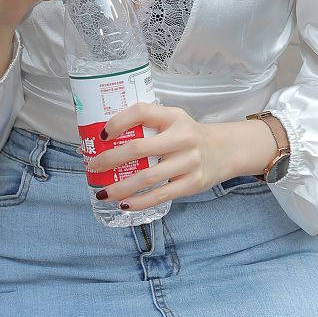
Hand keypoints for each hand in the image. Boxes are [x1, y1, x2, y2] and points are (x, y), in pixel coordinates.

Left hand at [83, 103, 230, 209]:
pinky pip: (160, 195)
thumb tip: (104, 140)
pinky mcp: (192, 183)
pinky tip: (124, 205)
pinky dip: (139, 202)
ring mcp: (189, 161)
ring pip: (147, 177)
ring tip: (102, 193)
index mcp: (173, 116)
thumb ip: (148, 125)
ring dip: (120, 187)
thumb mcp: (173, 120)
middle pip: (138, 148)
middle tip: (93, 166)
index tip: (101, 136)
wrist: (224, 151)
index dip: (118, 122)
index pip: (141, 111)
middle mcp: (182, 137)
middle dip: (110, 159)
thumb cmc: (188, 136)